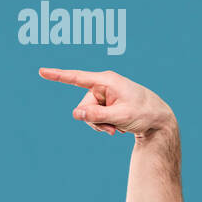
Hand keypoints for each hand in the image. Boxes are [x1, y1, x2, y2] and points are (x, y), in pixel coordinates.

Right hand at [37, 68, 174, 137]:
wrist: (159, 119)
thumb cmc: (144, 113)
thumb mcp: (121, 117)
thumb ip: (97, 116)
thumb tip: (76, 113)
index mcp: (106, 81)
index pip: (77, 78)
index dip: (58, 76)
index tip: (42, 71)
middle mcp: (103, 85)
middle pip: (84, 105)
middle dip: (93, 120)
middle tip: (111, 130)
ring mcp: (105, 94)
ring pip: (88, 113)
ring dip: (99, 124)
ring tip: (115, 130)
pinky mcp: (107, 102)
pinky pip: (95, 115)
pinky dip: (103, 124)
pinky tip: (116, 127)